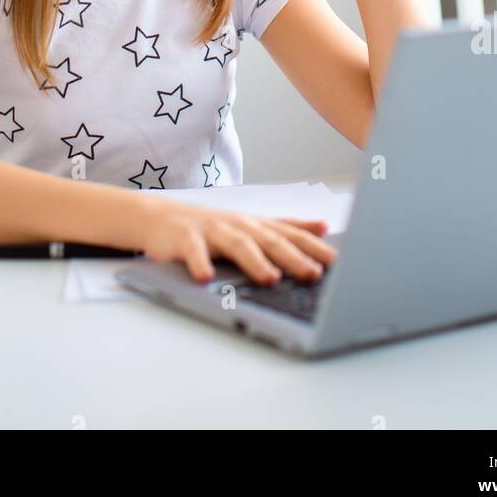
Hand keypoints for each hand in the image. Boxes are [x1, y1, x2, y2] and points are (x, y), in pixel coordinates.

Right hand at [140, 202, 337, 284]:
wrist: (160, 218)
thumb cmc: (211, 227)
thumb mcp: (251, 226)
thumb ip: (286, 227)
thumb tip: (322, 227)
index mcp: (256, 226)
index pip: (291, 235)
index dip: (314, 248)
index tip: (337, 262)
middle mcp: (238, 226)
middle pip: (270, 241)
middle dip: (293, 257)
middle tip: (314, 273)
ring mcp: (212, 230)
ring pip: (238, 245)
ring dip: (255, 261)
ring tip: (270, 278)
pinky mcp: (185, 239)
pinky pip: (193, 253)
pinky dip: (200, 264)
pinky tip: (206, 279)